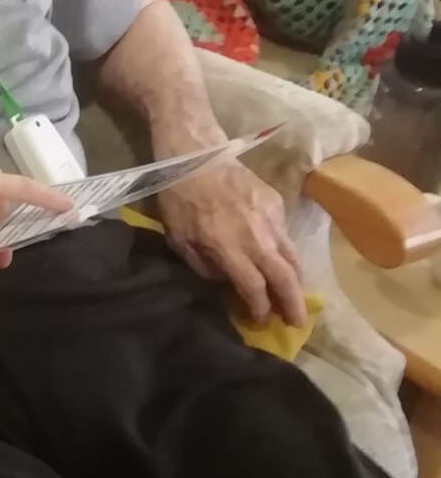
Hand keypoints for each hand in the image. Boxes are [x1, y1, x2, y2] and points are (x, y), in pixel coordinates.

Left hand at [156, 159, 305, 325]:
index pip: (254, 288)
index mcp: (229, 248)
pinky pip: (287, 235)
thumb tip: (227, 282)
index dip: (261, 308)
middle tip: (297, 322)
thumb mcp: (179, 240)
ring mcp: (271, 218)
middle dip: (293, 303)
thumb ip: (205, 266)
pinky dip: (287, 253)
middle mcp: (257, 236)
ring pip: (293, 256)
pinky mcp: (277, 202)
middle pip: (284, 277)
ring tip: (295, 296)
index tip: (262, 321)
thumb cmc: (179, 199)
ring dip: (296, 280)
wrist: (196, 155)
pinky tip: (281, 261)